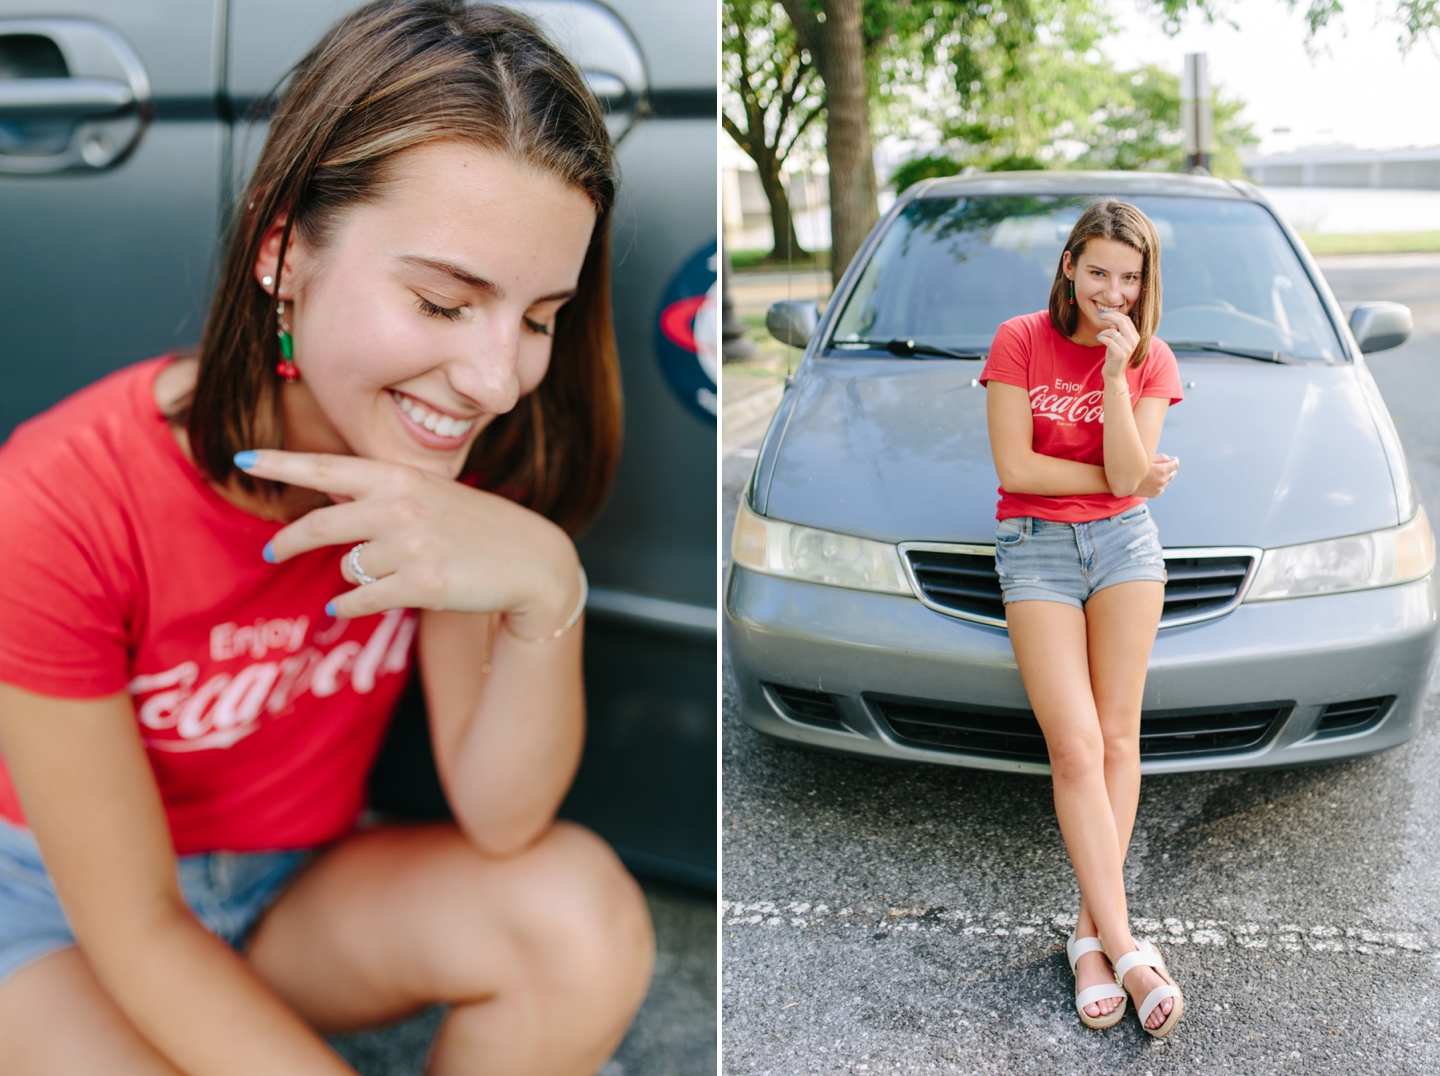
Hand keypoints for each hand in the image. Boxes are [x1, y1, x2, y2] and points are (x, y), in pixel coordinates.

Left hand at [237, 450, 579, 635]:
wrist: (529, 560)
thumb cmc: (478, 527)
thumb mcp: (430, 495)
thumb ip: (382, 493)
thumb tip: (329, 495)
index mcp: (400, 477)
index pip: (328, 466)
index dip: (281, 462)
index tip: (242, 458)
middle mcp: (400, 506)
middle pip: (321, 523)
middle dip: (288, 539)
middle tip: (272, 549)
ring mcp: (410, 545)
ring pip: (348, 566)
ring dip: (351, 576)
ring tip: (374, 577)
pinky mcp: (420, 584)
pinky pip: (360, 599)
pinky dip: (347, 605)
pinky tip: (345, 606)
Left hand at [1097, 309, 1139, 383]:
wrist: (1114, 373)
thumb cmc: (1114, 355)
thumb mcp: (1117, 341)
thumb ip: (1118, 331)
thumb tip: (1112, 321)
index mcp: (1135, 336)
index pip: (1127, 319)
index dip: (1115, 314)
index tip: (1105, 314)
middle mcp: (1134, 341)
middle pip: (1122, 321)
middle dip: (1109, 316)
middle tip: (1100, 316)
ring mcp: (1128, 347)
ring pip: (1113, 331)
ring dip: (1104, 332)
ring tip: (1100, 336)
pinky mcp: (1121, 354)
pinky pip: (1109, 340)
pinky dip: (1102, 338)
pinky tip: (1098, 339)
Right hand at [1134, 453, 1178, 497]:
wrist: (1124, 482)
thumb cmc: (1134, 468)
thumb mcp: (1147, 459)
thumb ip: (1161, 457)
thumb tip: (1170, 459)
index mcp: (1161, 470)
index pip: (1176, 464)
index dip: (1175, 460)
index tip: (1174, 459)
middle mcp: (1162, 480)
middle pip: (1173, 473)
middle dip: (1169, 469)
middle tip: (1161, 466)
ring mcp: (1159, 488)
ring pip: (1167, 480)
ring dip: (1163, 477)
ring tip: (1152, 475)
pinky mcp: (1156, 494)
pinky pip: (1162, 488)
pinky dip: (1159, 484)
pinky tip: (1150, 482)